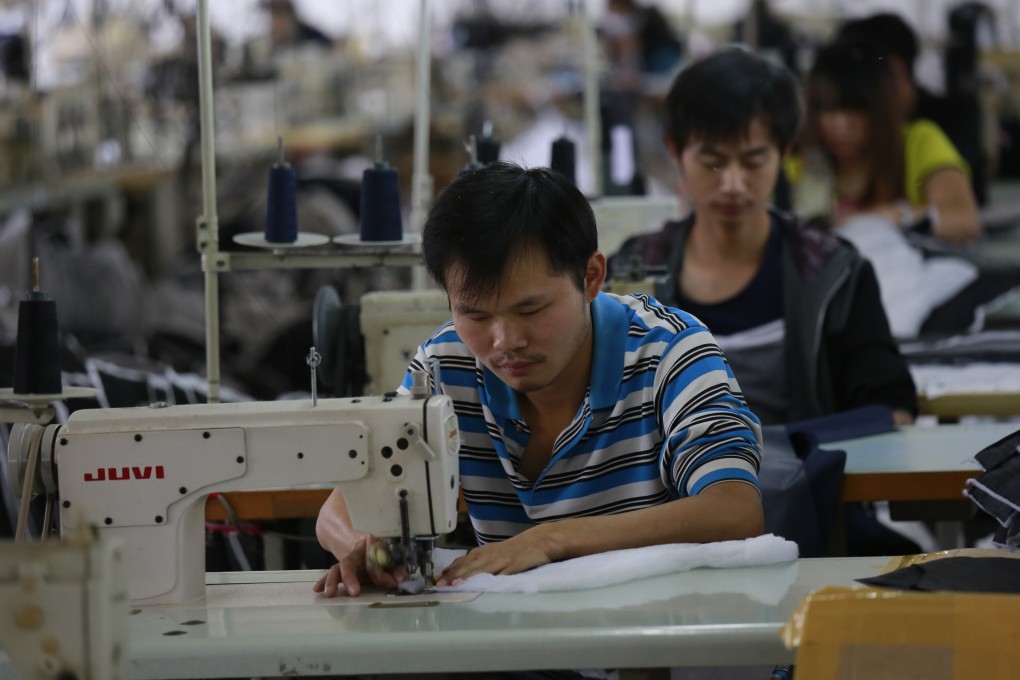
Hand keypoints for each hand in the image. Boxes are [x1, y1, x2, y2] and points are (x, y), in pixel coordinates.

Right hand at [312, 537, 404, 596]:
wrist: (357, 535)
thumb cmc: (378, 550)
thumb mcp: (389, 556)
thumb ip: (396, 568)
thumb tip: (401, 580)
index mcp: (371, 544)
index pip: (374, 561)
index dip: (381, 573)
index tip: (390, 583)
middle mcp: (356, 550)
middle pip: (350, 562)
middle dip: (351, 577)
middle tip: (354, 592)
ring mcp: (346, 559)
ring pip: (337, 568)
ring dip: (333, 581)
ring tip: (330, 594)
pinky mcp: (340, 567)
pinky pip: (330, 573)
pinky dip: (324, 581)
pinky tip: (317, 589)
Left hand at [436, 528, 555, 585]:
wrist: (538, 541)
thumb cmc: (515, 549)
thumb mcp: (494, 552)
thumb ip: (480, 561)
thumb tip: (461, 570)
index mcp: (484, 551)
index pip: (463, 560)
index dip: (450, 570)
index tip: (438, 579)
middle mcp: (490, 554)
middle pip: (469, 565)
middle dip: (453, 575)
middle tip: (440, 584)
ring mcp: (501, 560)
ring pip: (481, 569)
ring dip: (467, 576)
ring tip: (454, 584)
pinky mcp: (513, 566)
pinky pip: (500, 574)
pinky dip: (489, 579)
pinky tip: (482, 584)